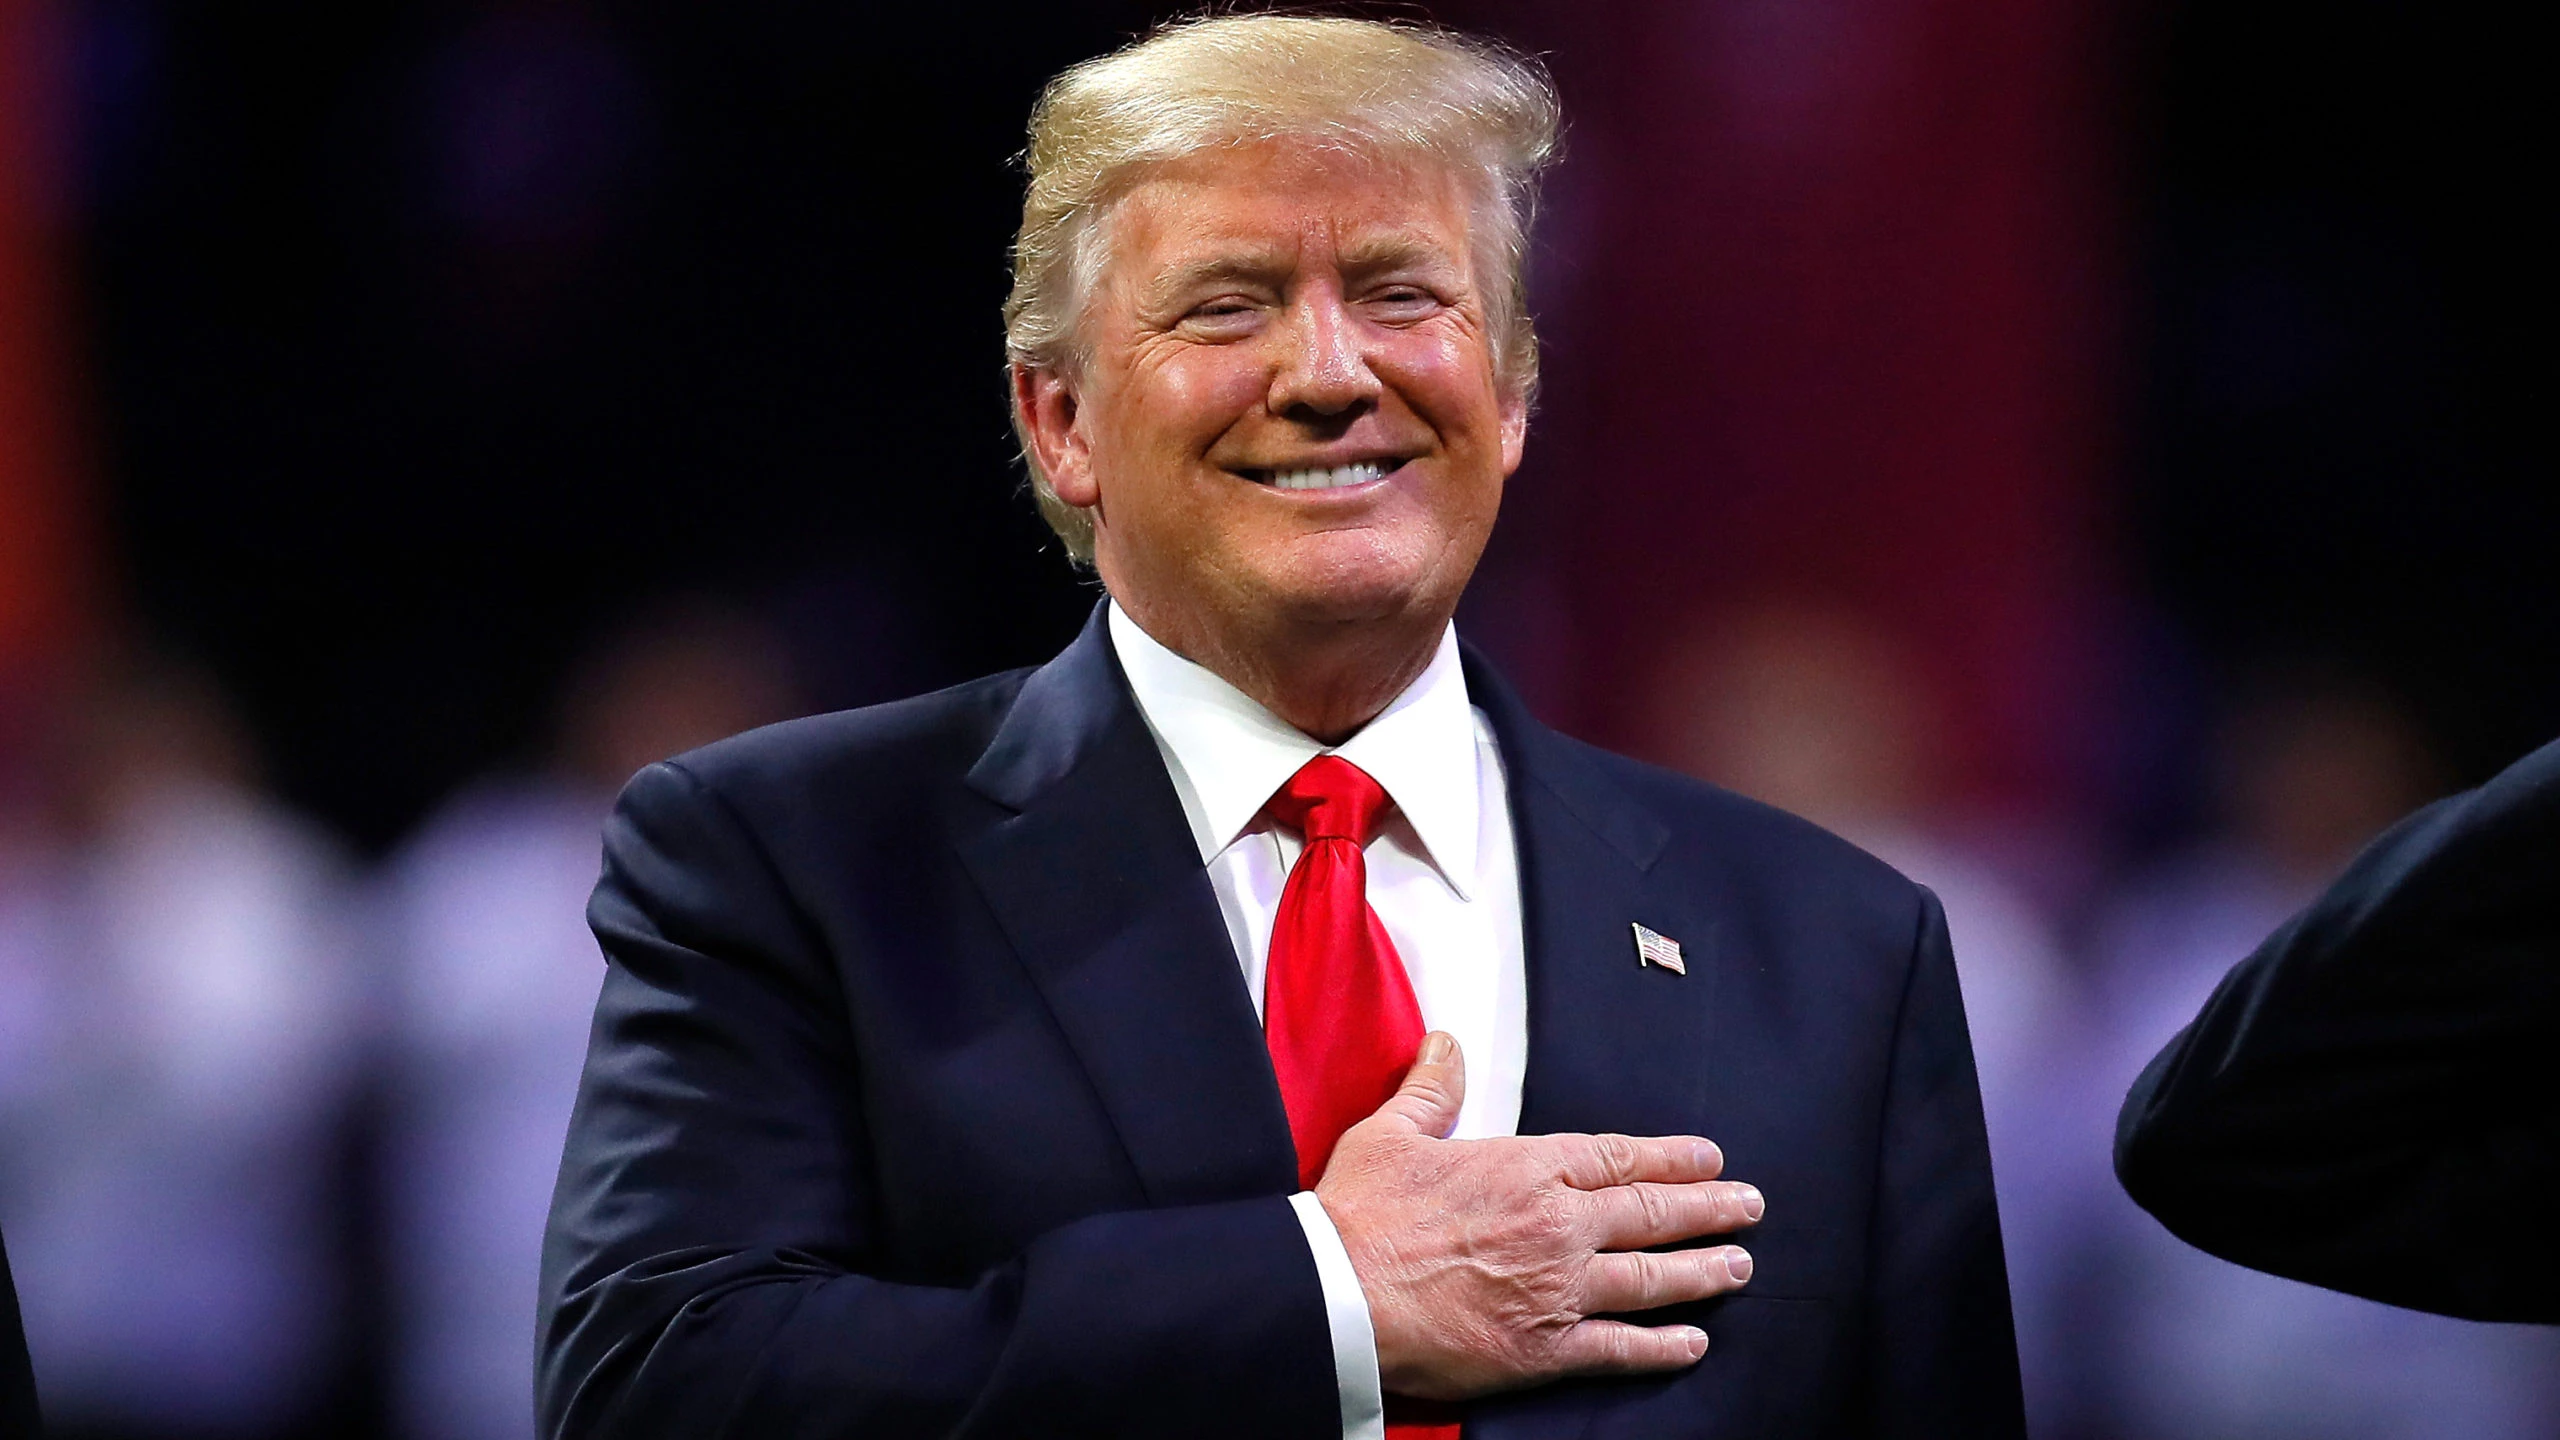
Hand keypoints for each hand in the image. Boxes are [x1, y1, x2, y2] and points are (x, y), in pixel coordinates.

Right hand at [1313, 1033, 1762, 1400]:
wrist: (1338, 1291)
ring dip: (1703, 1271)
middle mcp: (1558, 1225)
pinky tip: (1695, 1342)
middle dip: (1709, 1208)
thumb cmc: (1360, 1215)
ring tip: (1740, 1264)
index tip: (1707, 1157)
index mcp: (1527, 1168)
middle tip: (1749, 1205)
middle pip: (1652, 1214)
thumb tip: (1446, 1044)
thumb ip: (1432, 1089)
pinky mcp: (1544, 1347)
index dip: (1670, 1158)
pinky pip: (1620, 1348)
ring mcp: (1558, 1289)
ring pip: (1651, 1277)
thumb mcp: (1392, 1133)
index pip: (1618, 1157)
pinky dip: (1663, 1346)